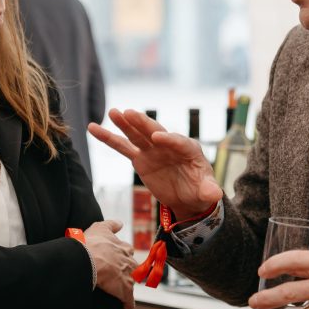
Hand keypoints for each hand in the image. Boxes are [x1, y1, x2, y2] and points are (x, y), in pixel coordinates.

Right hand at [83, 219, 135, 308]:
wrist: (87, 259)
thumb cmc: (91, 244)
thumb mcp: (100, 227)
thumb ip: (111, 224)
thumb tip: (120, 223)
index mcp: (124, 248)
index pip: (126, 253)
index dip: (119, 258)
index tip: (111, 263)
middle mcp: (130, 262)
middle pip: (131, 269)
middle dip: (122, 274)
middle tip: (107, 280)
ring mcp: (129, 277)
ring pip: (130, 286)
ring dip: (121, 291)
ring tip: (108, 296)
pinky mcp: (126, 292)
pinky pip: (127, 305)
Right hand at [88, 109, 221, 220]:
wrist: (188, 196)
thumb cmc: (200, 189)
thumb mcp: (207, 191)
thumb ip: (209, 190)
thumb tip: (215, 194)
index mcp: (188, 150)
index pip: (179, 142)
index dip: (169, 139)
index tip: (158, 137)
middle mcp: (169, 145)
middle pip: (156, 132)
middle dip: (144, 123)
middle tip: (131, 113)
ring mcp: (152, 150)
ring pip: (137, 135)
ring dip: (125, 124)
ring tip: (113, 112)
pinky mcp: (140, 158)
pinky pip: (122, 147)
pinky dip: (108, 138)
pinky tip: (93, 128)